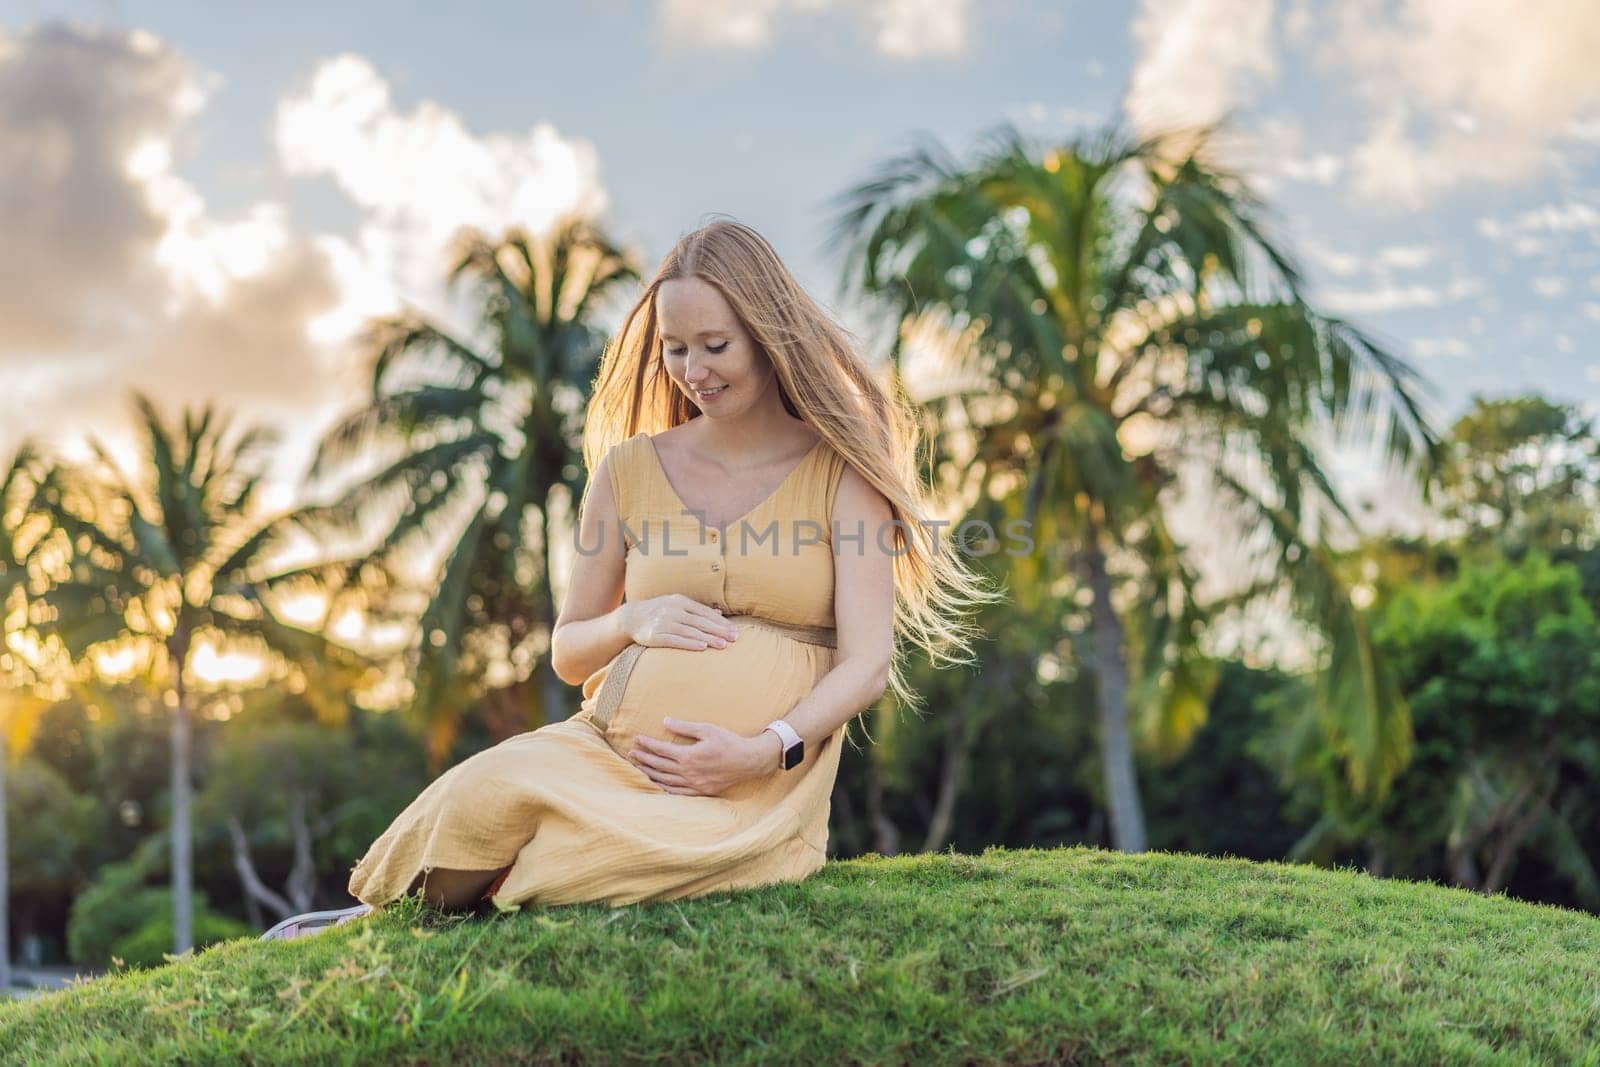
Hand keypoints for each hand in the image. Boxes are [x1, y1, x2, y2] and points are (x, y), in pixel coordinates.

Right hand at [617, 596, 738, 650]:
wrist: (631, 618)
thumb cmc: (658, 612)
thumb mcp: (676, 605)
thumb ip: (697, 609)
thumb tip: (719, 612)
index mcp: (680, 601)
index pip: (705, 612)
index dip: (721, 622)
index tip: (734, 630)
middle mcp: (672, 610)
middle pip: (700, 621)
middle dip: (719, 630)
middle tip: (735, 638)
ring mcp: (663, 622)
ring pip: (690, 631)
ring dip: (708, 638)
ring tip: (723, 645)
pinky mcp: (655, 635)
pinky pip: (675, 640)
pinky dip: (689, 643)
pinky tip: (702, 647)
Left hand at [627, 717, 779, 795]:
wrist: (749, 761)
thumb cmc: (729, 742)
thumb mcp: (708, 729)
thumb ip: (685, 727)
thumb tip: (665, 721)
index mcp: (689, 756)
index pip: (662, 750)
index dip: (647, 744)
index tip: (636, 739)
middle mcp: (689, 772)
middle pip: (660, 766)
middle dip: (644, 759)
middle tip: (631, 753)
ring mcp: (695, 784)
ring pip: (666, 780)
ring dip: (650, 774)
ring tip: (638, 768)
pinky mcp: (701, 791)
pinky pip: (678, 793)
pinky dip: (665, 788)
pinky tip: (658, 784)